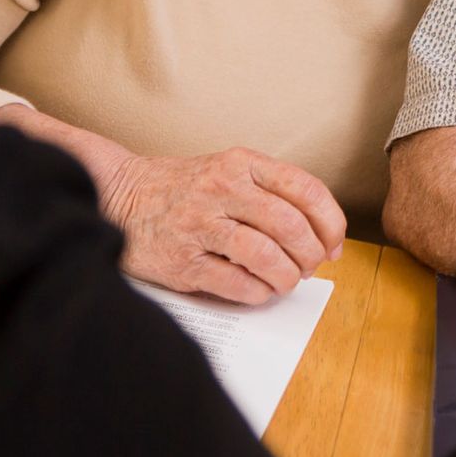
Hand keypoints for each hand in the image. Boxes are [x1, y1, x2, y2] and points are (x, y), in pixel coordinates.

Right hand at [100, 148, 346, 303]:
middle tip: (309, 267)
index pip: (306, 189)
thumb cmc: (186, 189)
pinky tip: (258, 290)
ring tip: (285, 281)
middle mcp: (222, 189)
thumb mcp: (231, 171)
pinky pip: (236, 284)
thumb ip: (275, 195)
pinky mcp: (182, 261)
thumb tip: (325, 238)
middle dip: (311, 254)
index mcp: (242, 163)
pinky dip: (258, 292)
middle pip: (290, 226)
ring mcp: (199, 224)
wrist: (120, 197)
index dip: (331, 223)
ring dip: (287, 277)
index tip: (334, 244)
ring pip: (266, 257)